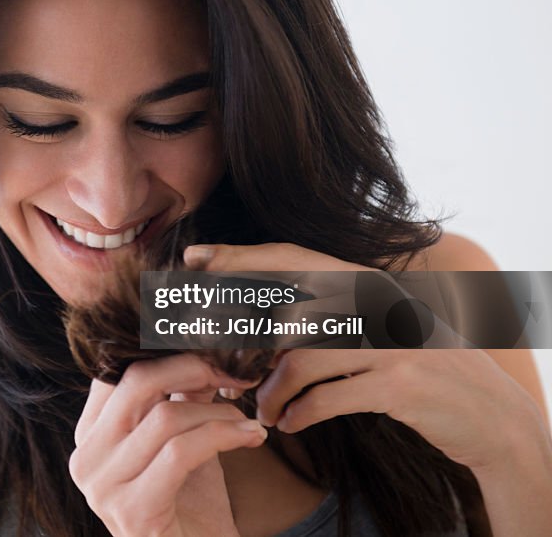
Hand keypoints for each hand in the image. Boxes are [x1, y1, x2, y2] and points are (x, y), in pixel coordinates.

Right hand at [69, 353, 267, 536]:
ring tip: (247, 419)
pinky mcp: (133, 511)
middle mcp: (86, 458)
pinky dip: (223, 435)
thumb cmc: (190, 507)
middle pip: (137, 382)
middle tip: (236, 373)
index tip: (213, 353)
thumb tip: (207, 348)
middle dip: (194, 368)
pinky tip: (250, 436)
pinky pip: (181, 452)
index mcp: (91, 434)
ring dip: (218, 411)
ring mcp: (103, 487)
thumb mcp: (184, 439)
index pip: (118, 370)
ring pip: (165, 417)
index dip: (167, 353)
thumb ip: (185, 396)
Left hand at [183, 242, 548, 473]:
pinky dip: (298, 414)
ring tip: (262, 409)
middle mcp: (374, 302)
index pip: (290, 256)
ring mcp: (388, 342)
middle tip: (215, 364)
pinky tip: (288, 423)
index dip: (239, 256)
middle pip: (283, 305)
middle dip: (237, 331)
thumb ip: (324, 312)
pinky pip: (326, 398)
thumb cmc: (414, 366)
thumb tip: (256, 316)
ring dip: (269, 391)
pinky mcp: (397, 385)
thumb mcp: (373, 326)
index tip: (193, 258)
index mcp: (364, 280)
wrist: (486, 411)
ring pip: (298, 359)